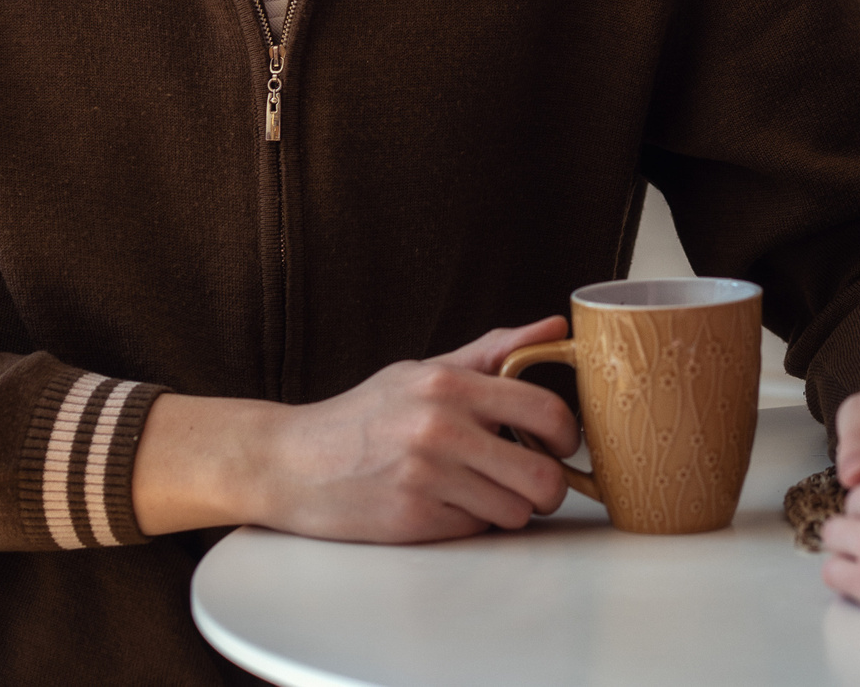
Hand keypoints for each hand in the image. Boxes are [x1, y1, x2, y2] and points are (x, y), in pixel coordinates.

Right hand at [132, 317, 580, 540]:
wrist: (290, 462)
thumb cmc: (362, 416)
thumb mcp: (422, 371)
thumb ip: (492, 351)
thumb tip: (554, 329)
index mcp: (449, 384)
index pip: (546, 410)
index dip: (568, 435)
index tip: (562, 444)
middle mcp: (441, 428)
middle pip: (542, 476)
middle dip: (548, 487)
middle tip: (533, 482)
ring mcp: (427, 477)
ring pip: (515, 511)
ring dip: (508, 508)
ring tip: (478, 491)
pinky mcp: (413, 520)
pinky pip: (477, 531)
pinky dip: (471, 523)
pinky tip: (444, 505)